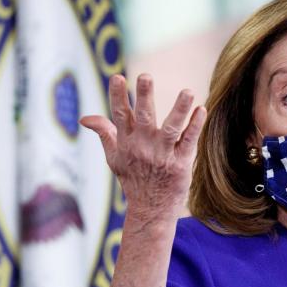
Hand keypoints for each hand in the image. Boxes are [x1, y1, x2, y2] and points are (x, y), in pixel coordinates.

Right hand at [80, 73, 205, 223]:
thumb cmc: (133, 181)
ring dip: (179, 109)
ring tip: (188, 92)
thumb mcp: (114, 158)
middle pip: (144, 118)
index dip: (118, 96)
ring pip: (171, 128)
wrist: (151, 210)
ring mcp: (163, 155)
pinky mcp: (181, 164)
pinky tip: (201, 110)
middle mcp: (144, 147)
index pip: (120, 115)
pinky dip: (195, 126)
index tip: (117, 77)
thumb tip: (84, 117)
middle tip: (145, 76)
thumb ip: (103, 133)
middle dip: (144, 97)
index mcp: (127, 143)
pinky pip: (189, 142)